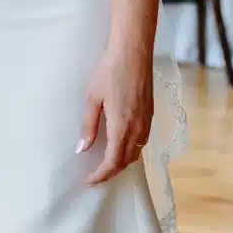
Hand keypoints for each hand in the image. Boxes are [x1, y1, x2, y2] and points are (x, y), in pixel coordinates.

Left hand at [77, 42, 153, 185]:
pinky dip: (132, 151)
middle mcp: (137, 129)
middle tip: (95, 176)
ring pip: (136, 153)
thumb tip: (81, 149)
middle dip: (111, 172)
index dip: (101, 175)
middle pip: (126, 162)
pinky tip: (121, 145)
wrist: (133, 52)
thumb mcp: (92, 98)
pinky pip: (142, 142)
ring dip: (122, 162)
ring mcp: (146, 122)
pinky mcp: (150, 114)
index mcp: (121, 127)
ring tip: (107, 164)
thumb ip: (88, 126)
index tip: (89, 181)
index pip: (112, 162)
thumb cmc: (109, 71)